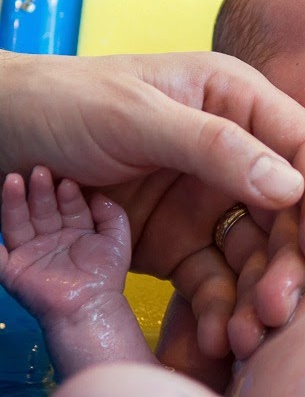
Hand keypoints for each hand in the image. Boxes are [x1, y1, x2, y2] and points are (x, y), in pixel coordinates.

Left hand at [0, 51, 304, 351]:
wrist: (2, 133)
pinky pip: (215, 277)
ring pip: (257, 250)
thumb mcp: (137, 117)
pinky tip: (219, 333)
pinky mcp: (182, 238)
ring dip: (260, 291)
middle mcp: (236, 150)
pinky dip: (221, 307)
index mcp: (237, 100)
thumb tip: (292, 188)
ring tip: (248, 334)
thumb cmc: (67, 103)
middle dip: (289, 259)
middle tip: (276, 308)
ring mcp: (209, 197)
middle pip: (289, 208)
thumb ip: (215, 145)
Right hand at [0, 167, 130, 323]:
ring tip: (15, 180)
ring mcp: (31, 253)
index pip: (68, 204)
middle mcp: (51, 238)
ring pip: (19, 222)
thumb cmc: (106, 272)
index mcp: (75, 230)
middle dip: (41, 190)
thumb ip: (110, 211)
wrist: (90, 306)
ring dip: (15, 201)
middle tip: (41, 170)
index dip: (68, 192)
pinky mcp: (14, 270)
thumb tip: (95, 193)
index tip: (69, 180)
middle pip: (42, 208)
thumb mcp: (117, 235)